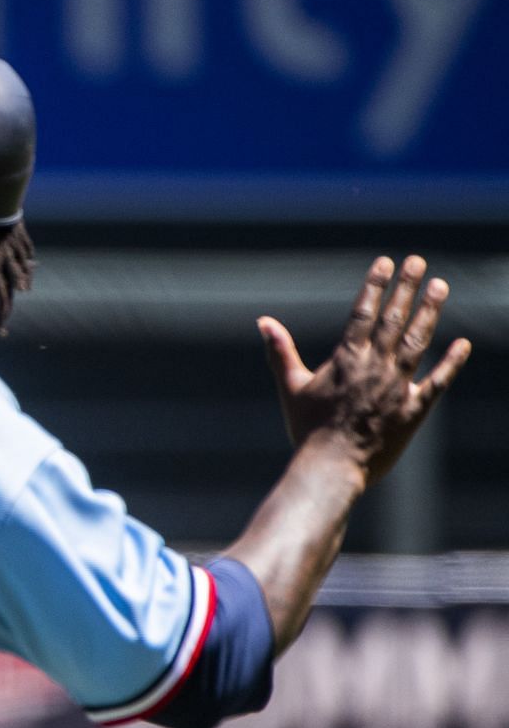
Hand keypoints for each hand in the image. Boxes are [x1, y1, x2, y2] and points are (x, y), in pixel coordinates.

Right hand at [258, 255, 470, 485]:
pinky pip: (437, 382)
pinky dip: (452, 363)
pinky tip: (463, 344)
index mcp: (346, 359)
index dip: (375, 286)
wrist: (331, 466)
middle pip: (394, 319)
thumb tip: (263, 321)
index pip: (363, 313)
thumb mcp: (290, 386)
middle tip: (418, 261)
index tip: (386, 262)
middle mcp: (375, 367)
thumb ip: (281, 351)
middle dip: (406, 288)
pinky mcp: (413, 410)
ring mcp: (397, 387)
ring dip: (430, 312)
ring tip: (440, 286)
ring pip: (419, 342)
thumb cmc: (307, 428)